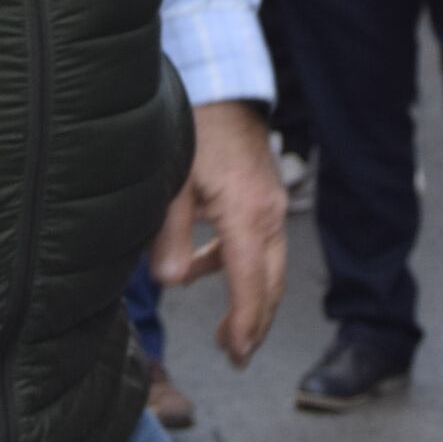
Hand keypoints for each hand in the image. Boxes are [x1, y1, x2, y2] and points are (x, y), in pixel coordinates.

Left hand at [151, 101, 288, 366]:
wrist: (223, 86)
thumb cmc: (196, 129)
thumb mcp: (172, 182)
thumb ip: (170, 235)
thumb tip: (171, 281)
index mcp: (248, 215)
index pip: (252, 284)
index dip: (245, 323)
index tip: (236, 353)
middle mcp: (269, 214)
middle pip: (271, 282)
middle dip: (256, 322)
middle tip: (236, 356)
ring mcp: (272, 204)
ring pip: (270, 265)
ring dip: (252, 298)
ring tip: (228, 330)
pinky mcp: (265, 195)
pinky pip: (261, 242)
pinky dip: (242, 265)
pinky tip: (209, 268)